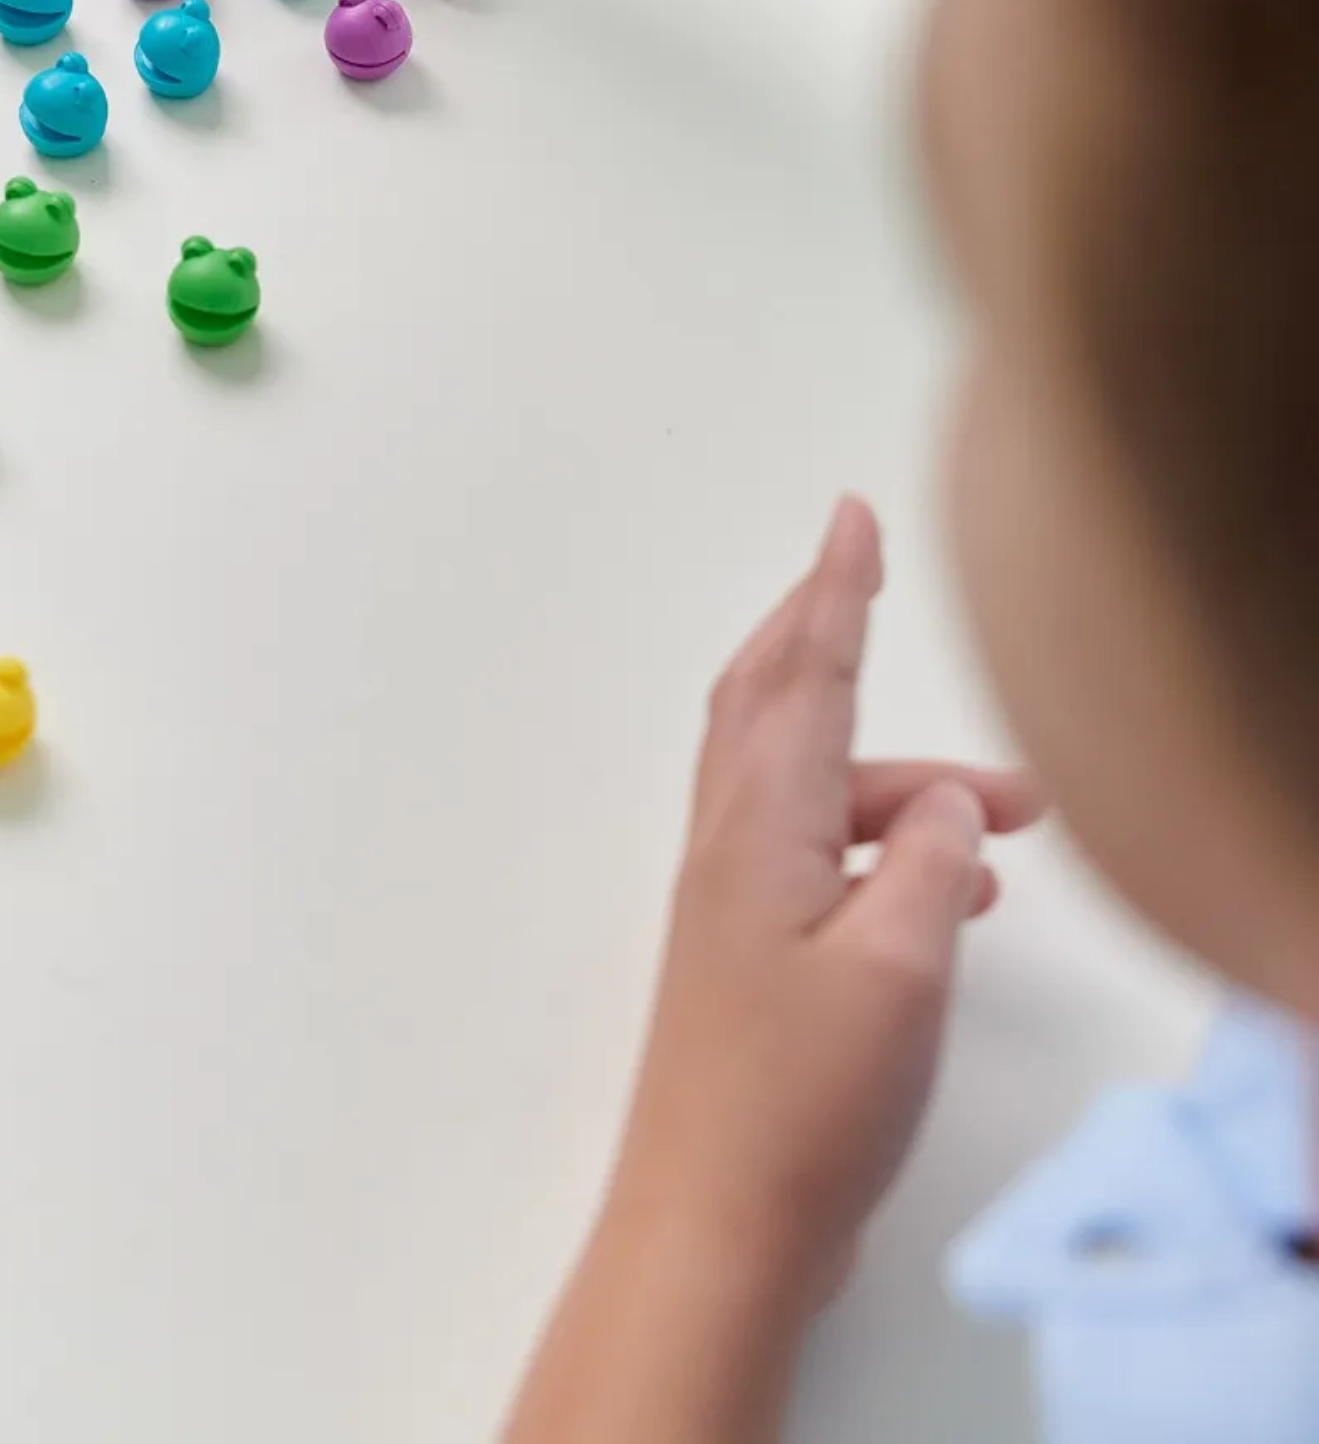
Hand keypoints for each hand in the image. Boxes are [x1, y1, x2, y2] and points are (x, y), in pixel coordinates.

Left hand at [609, 497, 1042, 1310]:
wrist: (715, 1220)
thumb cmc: (799, 1099)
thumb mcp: (899, 968)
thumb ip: (932, 864)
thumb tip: (948, 803)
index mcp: (761, 828)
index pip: (804, 675)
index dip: (834, 589)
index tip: (850, 514)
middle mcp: (732, 846)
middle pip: (769, 701)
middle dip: (821, 632)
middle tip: (865, 576)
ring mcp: (733, 902)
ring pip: (812, 787)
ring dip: (904, 781)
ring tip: (1019, 815)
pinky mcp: (751, 957)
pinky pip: (820, 857)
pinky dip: (886, 848)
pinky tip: (956, 891)